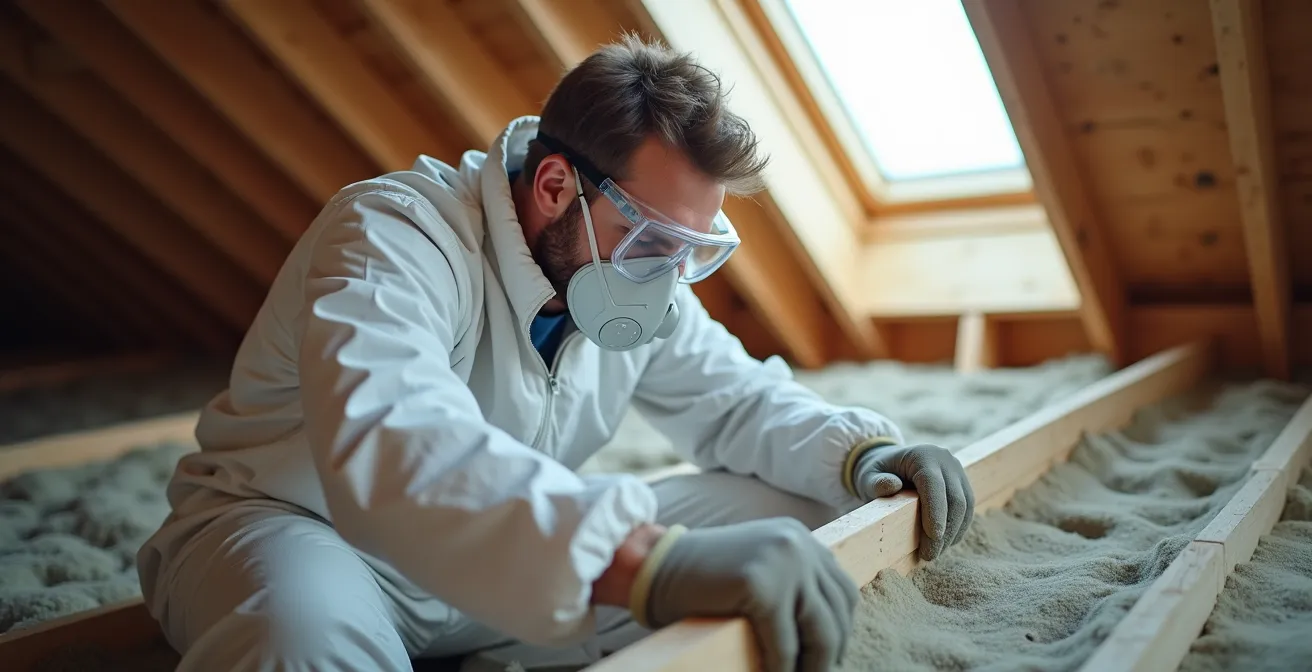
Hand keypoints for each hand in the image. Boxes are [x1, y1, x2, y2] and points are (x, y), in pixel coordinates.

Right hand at [639, 519, 857, 671]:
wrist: (657, 566)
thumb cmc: (704, 578)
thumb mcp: (760, 568)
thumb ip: (793, 584)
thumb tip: (829, 636)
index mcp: (799, 538)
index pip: (842, 589)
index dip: (841, 628)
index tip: (831, 656)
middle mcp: (798, 545)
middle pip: (838, 610)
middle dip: (832, 651)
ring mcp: (783, 562)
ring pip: (820, 631)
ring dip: (814, 665)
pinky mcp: (761, 586)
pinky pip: (784, 643)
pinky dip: (782, 668)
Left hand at [852, 443, 973, 560]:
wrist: (890, 463)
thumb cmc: (877, 472)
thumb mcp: (868, 476)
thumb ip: (876, 482)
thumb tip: (891, 486)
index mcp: (923, 455)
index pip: (933, 484)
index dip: (936, 511)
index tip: (933, 537)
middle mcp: (945, 459)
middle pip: (954, 498)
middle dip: (945, 530)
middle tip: (930, 555)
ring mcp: (957, 470)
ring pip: (965, 505)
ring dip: (954, 532)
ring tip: (935, 552)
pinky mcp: (962, 483)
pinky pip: (967, 507)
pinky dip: (958, 527)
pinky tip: (945, 543)